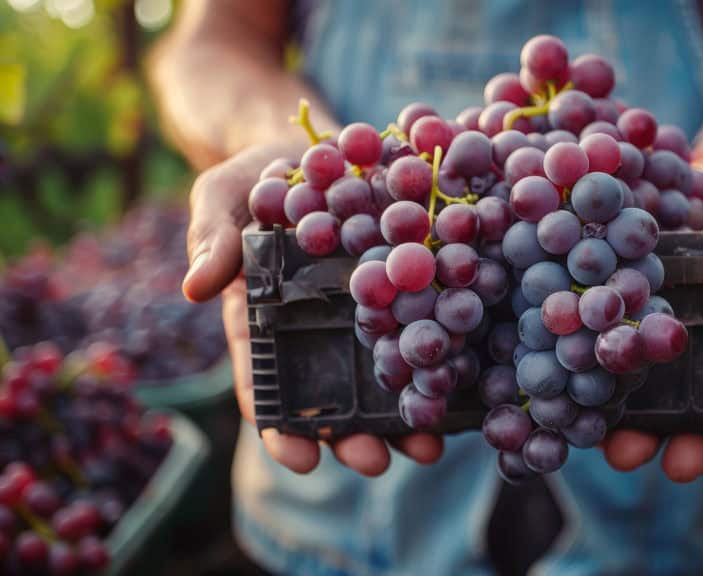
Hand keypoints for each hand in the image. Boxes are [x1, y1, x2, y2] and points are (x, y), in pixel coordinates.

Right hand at [183, 141, 443, 474]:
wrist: (318, 143)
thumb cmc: (256, 176)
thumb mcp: (222, 196)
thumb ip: (211, 238)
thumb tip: (194, 288)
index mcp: (264, 319)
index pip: (265, 381)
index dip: (281, 424)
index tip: (302, 459)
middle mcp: (316, 328)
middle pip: (330, 393)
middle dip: (351, 434)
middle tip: (376, 462)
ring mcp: (364, 310)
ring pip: (380, 372)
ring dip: (404, 413)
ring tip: (430, 445)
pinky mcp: (406, 284)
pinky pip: (422, 322)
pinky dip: (439, 353)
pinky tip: (462, 384)